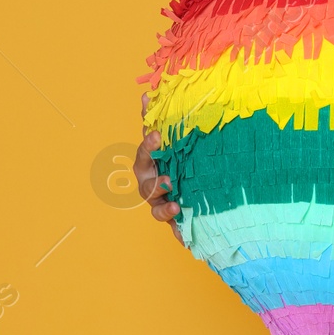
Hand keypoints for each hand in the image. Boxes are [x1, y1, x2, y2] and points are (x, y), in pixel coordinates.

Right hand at [135, 91, 184, 245]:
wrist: (189, 183)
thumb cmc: (175, 157)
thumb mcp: (169, 138)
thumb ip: (157, 117)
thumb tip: (146, 94)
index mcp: (149, 163)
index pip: (144, 153)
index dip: (149, 145)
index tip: (158, 136)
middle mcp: (151, 185)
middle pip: (146, 187)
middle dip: (156, 184)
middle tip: (169, 180)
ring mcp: (161, 203)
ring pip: (157, 210)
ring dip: (164, 210)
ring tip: (176, 208)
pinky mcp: (175, 219)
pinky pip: (175, 228)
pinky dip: (180, 234)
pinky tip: (187, 240)